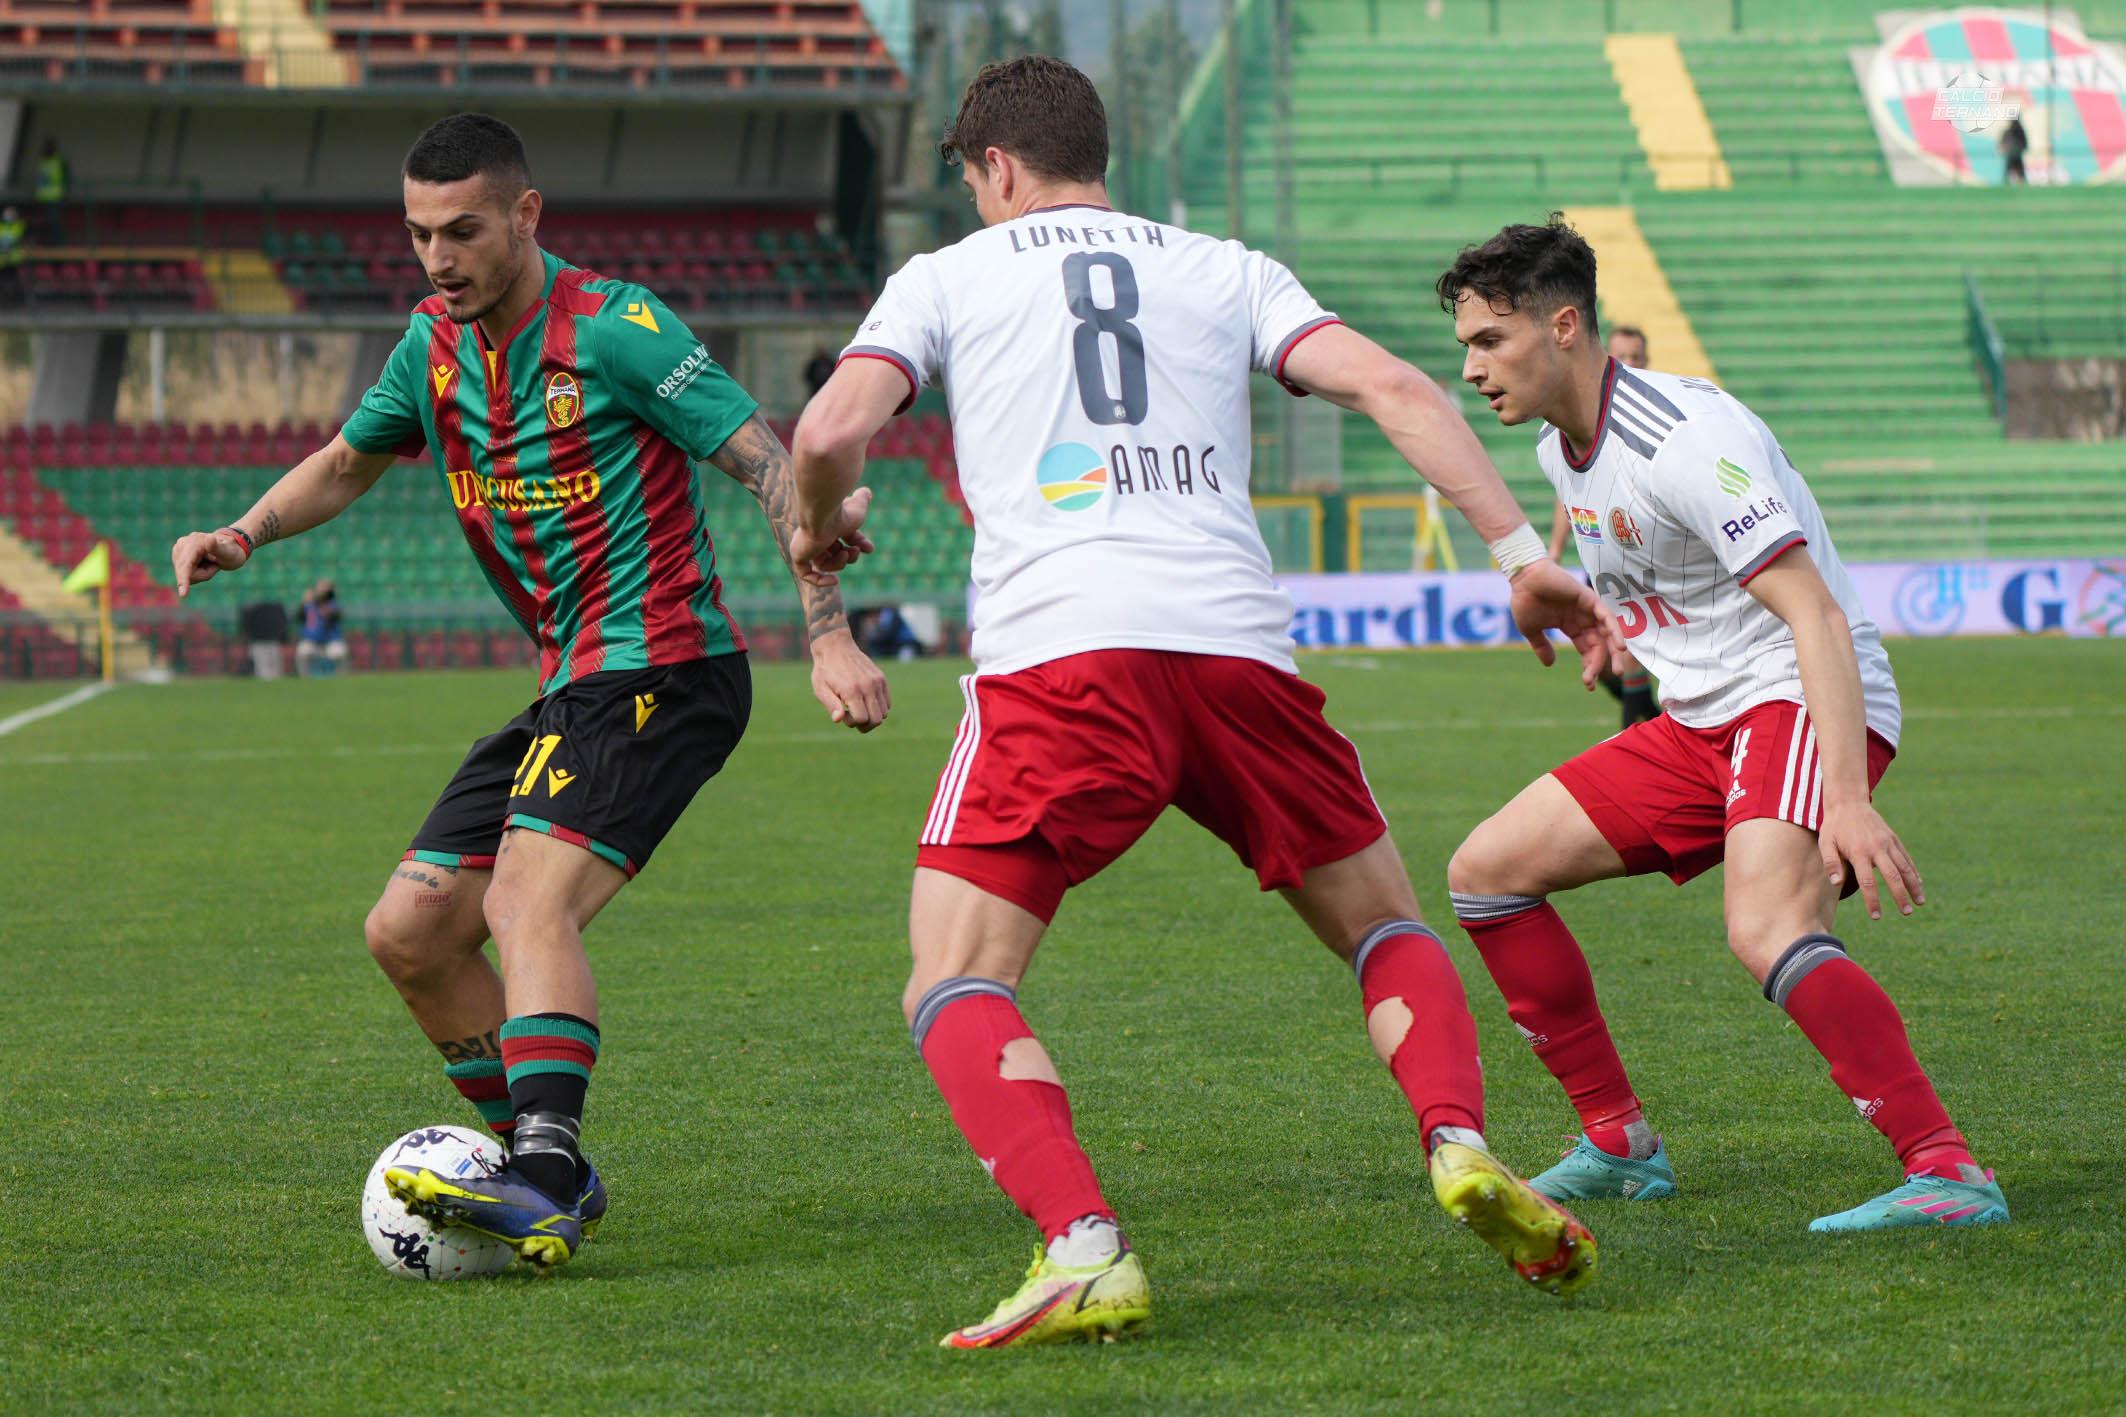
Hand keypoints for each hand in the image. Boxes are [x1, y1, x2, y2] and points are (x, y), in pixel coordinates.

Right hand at [172, 529, 247, 597]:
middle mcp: (183, 543)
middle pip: (186, 572)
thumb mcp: (228, 552)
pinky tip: (203, 564)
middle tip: (216, 565)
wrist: (227, 547)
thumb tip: (208, 539)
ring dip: (200, 574)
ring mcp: (178, 550)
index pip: (186, 564)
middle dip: (203, 574)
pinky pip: (184, 574)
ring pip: (184, 574)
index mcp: (195, 541)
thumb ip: (218, 548)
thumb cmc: (230, 552)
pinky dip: (196, 573)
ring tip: (211, 563)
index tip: (183, 594)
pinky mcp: (177, 556)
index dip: (184, 579)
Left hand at [789, 488, 875, 587]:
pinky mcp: (798, 555)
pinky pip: (806, 574)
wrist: (824, 512)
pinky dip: (820, 581)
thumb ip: (863, 498)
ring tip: (845, 553)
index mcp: (829, 525)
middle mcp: (816, 535)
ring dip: (839, 563)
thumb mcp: (858, 506)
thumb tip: (867, 492)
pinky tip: (834, 581)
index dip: (858, 545)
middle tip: (854, 551)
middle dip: (848, 556)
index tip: (869, 548)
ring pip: (824, 565)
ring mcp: (806, 546)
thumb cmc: (841, 510)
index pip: (844, 540)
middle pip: (834, 554)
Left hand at [809, 627, 889, 731]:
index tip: (843, 714)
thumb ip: (831, 705)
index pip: (861, 719)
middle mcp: (868, 686)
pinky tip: (866, 702)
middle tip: (852, 717)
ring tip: (859, 708)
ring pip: (884, 713)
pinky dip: (879, 708)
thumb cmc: (825, 670)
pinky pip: (887, 703)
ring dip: (872, 717)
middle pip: (876, 720)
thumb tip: (838, 720)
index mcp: (852, 690)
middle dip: (864, 725)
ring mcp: (877, 682)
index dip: (852, 723)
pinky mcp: (881, 679)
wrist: (836, 646)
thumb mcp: (820, 688)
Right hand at [1508, 559, 1624, 683]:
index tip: (1588, 685)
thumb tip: (1550, 664)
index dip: (1589, 667)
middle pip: (1599, 645)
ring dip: (1613, 652)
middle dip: (1600, 664)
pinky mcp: (1590, 599)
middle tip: (1595, 682)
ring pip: (1607, 634)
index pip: (1586, 650)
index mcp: (1571, 627)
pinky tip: (1619, 647)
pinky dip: (1615, 632)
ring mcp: (1588, 609)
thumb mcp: (1532, 630)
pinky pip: (1607, 618)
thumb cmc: (1525, 600)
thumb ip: (1542, 646)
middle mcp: (1583, 619)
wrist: (1523, 579)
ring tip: (1618, 670)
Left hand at [1818, 800, 1923, 920]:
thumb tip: (1836, 883)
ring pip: (1905, 867)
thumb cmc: (1834, 826)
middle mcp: (1877, 848)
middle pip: (1892, 876)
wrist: (1848, 802)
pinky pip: (1906, 857)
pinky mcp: (1893, 839)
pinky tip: (1919, 883)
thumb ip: (1831, 863)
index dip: (1873, 900)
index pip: (1868, 882)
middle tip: (1906, 913)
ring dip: (1913, 885)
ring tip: (1920, 902)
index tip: (1876, 916)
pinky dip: (1913, 871)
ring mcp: (1888, 843)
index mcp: (1859, 852)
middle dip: (1900, 896)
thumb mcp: (1825, 843)